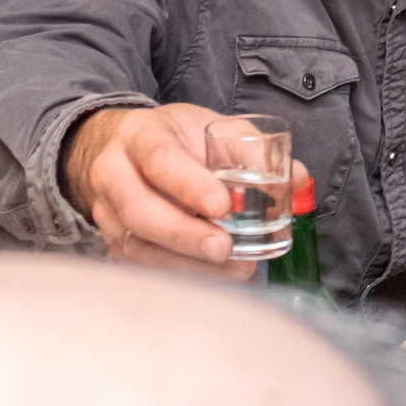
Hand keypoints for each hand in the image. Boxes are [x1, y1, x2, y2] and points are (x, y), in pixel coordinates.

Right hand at [62, 104, 243, 267]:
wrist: (118, 150)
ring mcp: (108, 213)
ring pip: (137, 245)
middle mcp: (113, 175)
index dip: (188, 185)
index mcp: (138, 136)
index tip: (223, 206)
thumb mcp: (208, 127)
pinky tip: (215, 278)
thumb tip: (298, 178)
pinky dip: (179, 275)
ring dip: (186, 263)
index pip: (159, 159)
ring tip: (232, 269)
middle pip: (139, 210)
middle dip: (184, 235)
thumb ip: (252, 150)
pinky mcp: (115, 243)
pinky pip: (142, 266)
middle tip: (224, 248)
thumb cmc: (173, 139)